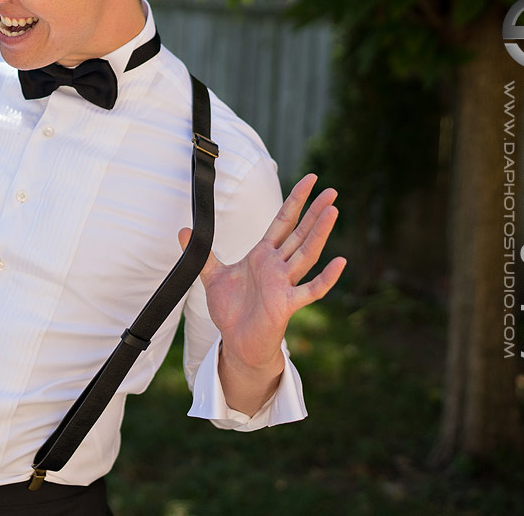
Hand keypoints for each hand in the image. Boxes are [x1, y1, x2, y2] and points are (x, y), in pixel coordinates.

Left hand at [180, 173, 344, 411]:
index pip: (283, 221)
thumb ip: (203, 253)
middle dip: (314, 211)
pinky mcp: (287, 304)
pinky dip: (326, 278)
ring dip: (319, 233)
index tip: (311, 179)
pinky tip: (340, 263)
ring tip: (333, 210)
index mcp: (263, 255)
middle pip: (299, 233)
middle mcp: (277, 266)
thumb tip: (183, 230)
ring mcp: (284, 284)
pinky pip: (311, 290)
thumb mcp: (213, 277)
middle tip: (332, 189)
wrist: (237, 342)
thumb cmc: (231, 310)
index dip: (296, 200)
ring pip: (306, 254)